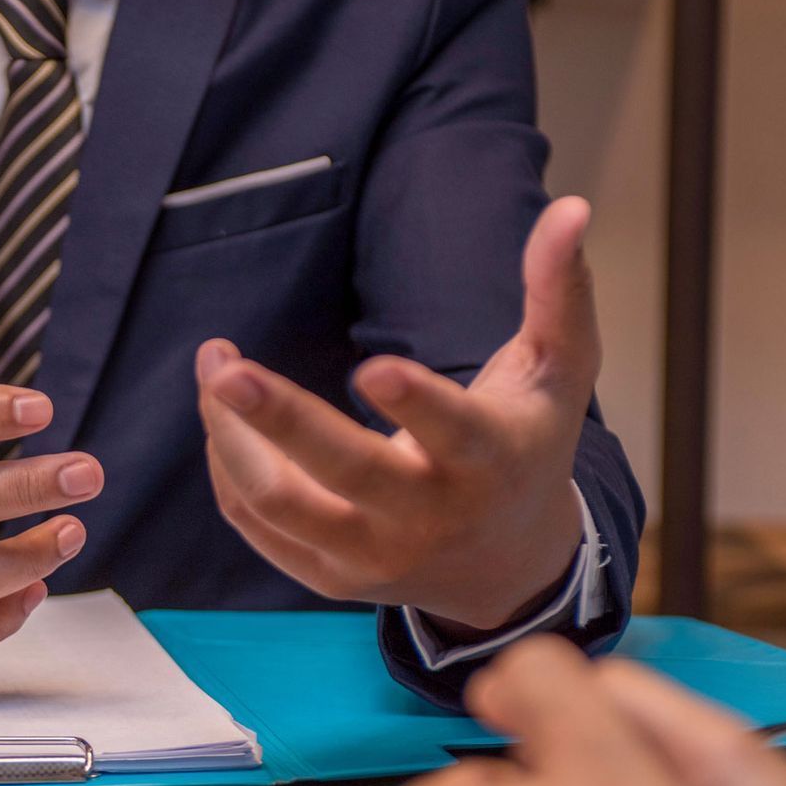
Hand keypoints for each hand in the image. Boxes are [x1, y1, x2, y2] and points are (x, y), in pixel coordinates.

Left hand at [197, 197, 599, 629]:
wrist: (507, 566)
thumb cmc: (528, 446)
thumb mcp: (559, 372)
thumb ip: (559, 291)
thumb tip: (570, 207)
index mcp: (488, 461)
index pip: (452, 433)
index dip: (415, 405)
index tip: (372, 367)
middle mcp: (428, 518)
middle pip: (343, 472)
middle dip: (277, 418)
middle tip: (223, 368)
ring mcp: (373, 556)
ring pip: (280, 503)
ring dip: (231, 438)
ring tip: (215, 371)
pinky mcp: (330, 578)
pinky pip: (259, 526)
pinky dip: (230, 471)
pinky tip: (224, 420)